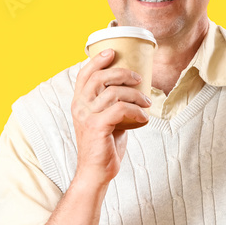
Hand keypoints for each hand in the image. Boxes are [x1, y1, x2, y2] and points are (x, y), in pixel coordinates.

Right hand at [71, 49, 151, 185]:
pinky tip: (144, 118)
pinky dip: (136, 111)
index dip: (97, 60)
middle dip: (122, 73)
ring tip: (146, 103)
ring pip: (114, 93)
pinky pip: (121, 109)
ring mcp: (87, 116)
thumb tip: (133, 90)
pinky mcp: (97, 127)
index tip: (113, 52)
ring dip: (135, 95)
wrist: (96, 172)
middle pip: (99, 78)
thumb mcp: (105, 119)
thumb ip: (112, 104)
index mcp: (79, 103)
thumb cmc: (104, 146)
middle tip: (138, 78)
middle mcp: (80, 107)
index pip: (84, 75)